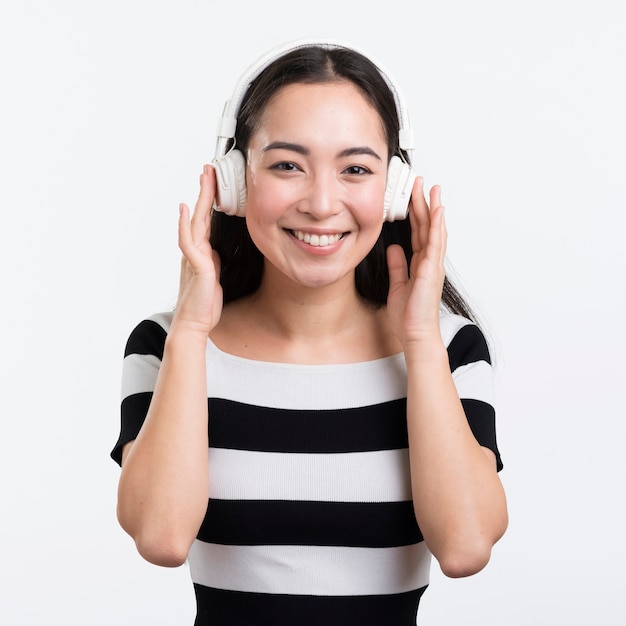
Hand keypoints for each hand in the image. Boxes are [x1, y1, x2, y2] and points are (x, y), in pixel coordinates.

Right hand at [172, 164, 222, 336]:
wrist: (194, 325)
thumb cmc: (205, 305)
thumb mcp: (214, 278)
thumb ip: (214, 261)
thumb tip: (215, 251)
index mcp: (202, 253)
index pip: (206, 221)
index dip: (210, 202)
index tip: (214, 183)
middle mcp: (195, 251)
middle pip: (199, 215)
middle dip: (205, 191)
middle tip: (208, 169)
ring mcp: (193, 257)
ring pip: (195, 222)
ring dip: (199, 199)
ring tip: (203, 178)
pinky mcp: (196, 266)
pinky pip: (188, 241)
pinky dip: (185, 224)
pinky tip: (185, 210)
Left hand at [386, 176, 446, 345]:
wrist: (415, 334)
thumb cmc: (408, 316)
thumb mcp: (398, 285)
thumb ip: (398, 266)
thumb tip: (394, 249)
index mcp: (421, 264)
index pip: (419, 232)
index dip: (417, 213)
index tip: (413, 196)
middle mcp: (430, 261)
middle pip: (428, 226)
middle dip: (425, 203)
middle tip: (422, 183)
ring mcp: (433, 265)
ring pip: (434, 230)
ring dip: (433, 208)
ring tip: (432, 188)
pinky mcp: (432, 271)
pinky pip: (435, 244)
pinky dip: (437, 226)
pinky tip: (437, 210)